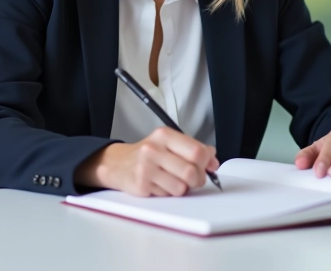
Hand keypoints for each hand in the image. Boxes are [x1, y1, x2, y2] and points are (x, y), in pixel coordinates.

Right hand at [76, 127, 218, 196]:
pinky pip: (167, 195)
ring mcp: (146, 167)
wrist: (117, 164)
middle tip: (192, 178)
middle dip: (197, 179)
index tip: (208, 166)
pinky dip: (168, 193)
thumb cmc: (148, 154)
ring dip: (182, 188)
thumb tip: (213, 159)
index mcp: (164, 135)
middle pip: (191, 171)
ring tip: (173, 181)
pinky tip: (160, 184)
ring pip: (181, 187)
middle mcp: (154, 149)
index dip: (207, 163)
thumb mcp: (169, 144)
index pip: (197, 151)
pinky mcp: (141, 185)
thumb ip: (193, 149)